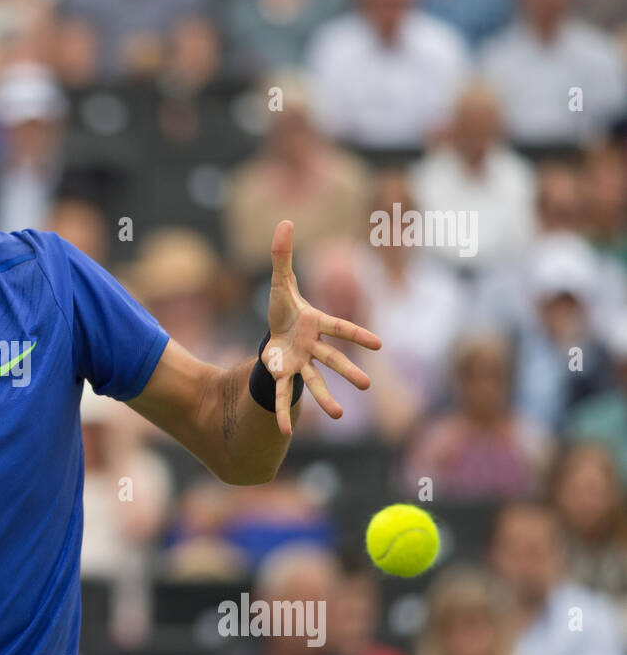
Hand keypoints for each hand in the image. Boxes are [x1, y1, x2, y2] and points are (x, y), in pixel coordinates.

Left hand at [263, 220, 381, 435]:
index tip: (379, 344)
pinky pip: (282, 397)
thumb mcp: (279, 282)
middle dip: (347, 372)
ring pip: (314, 382)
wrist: (275, 332)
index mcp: (316, 324)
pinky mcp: (283, 376)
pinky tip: (283, 433)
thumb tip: (284, 221)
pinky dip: (282, 413)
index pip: (340, 329)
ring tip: (338, 416)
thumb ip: (283, 255)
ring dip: (325, 398)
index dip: (357, 335)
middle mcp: (312, 347)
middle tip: (365, 386)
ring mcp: (300, 364)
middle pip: (332, 360)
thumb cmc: (284, 308)